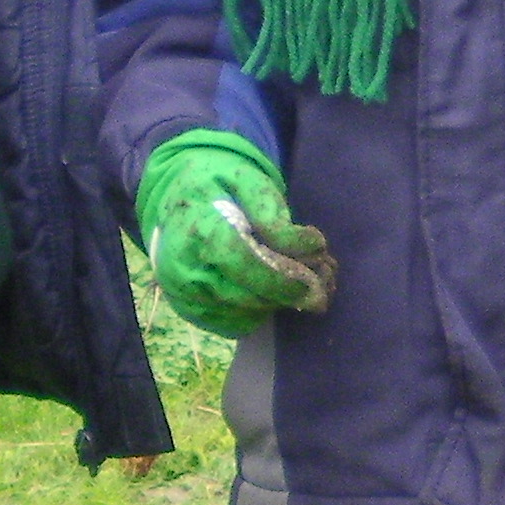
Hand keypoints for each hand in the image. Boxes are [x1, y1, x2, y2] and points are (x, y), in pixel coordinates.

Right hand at [137, 131, 335, 336]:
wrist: (178, 200)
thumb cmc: (219, 186)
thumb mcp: (246, 180)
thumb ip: (271, 210)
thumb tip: (302, 245)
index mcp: (196, 231)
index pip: (243, 262)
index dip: (283, 274)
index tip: (318, 271)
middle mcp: (183, 270)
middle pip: (250, 295)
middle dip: (294, 289)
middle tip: (327, 274)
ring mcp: (185, 296)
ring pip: (249, 313)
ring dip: (284, 301)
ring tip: (309, 277)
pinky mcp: (193, 313)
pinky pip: (239, 324)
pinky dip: (265, 310)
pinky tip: (279, 289)